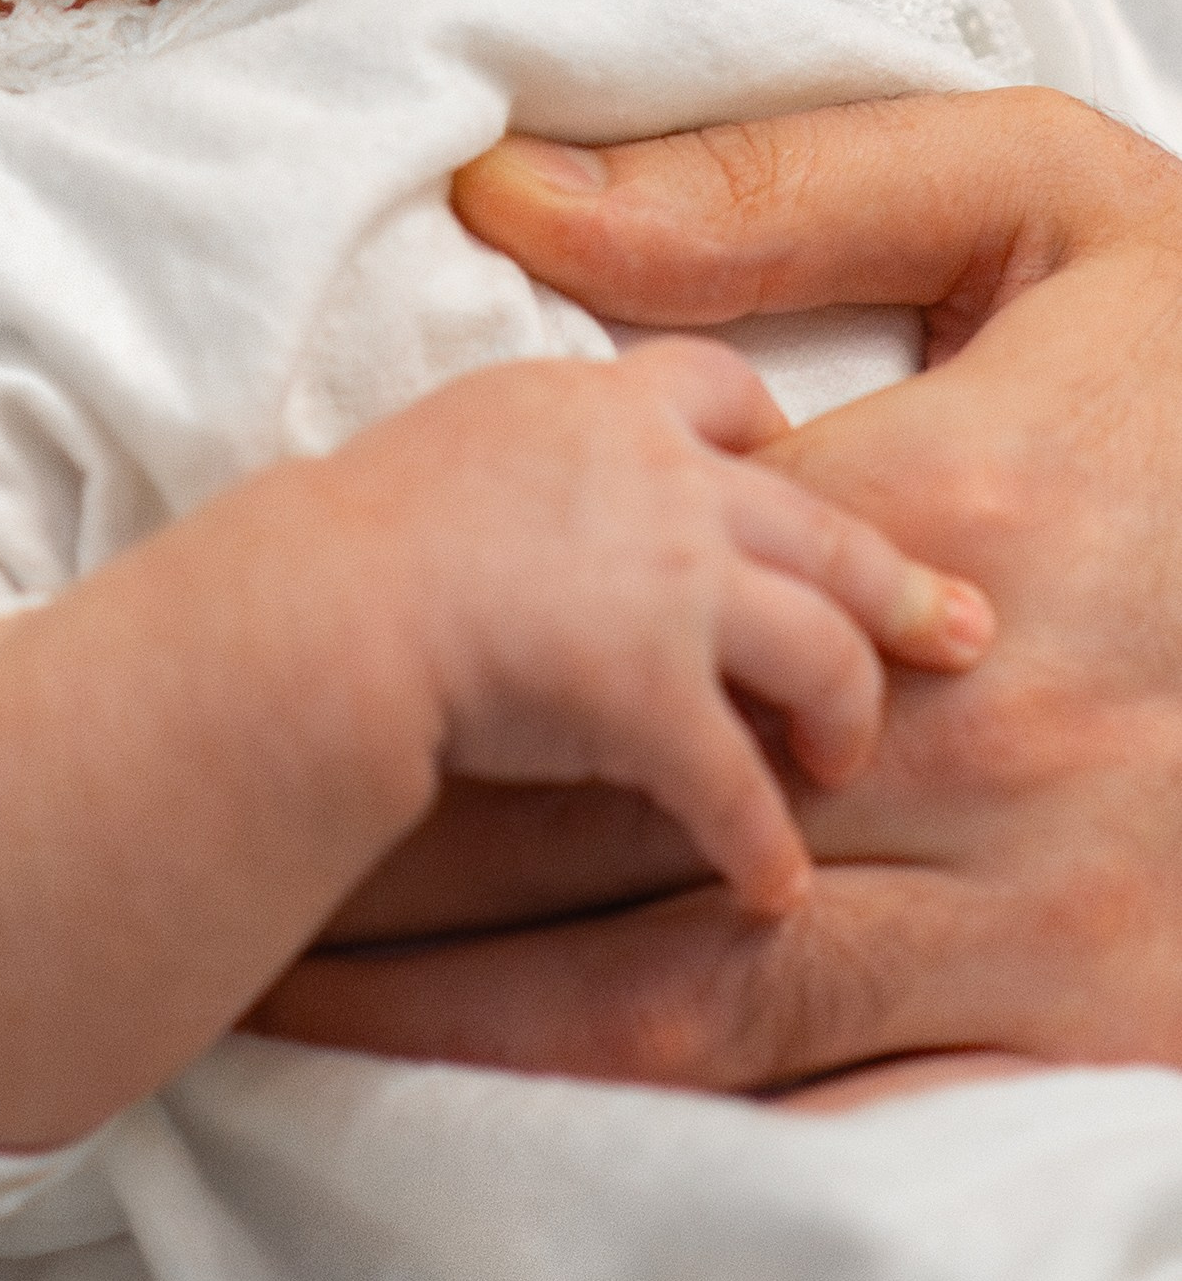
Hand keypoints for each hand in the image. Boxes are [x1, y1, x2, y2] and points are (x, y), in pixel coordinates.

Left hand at [255, 89, 1181, 1090]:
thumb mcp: (1037, 201)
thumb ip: (778, 203)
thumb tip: (515, 201)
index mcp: (939, 514)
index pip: (609, 625)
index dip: (422, 683)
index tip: (269, 708)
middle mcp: (975, 730)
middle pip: (622, 829)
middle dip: (412, 878)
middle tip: (234, 892)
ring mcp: (1042, 889)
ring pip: (703, 995)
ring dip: (489, 1019)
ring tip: (312, 1014)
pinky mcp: (1097, 999)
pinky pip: (849, 1080)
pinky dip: (675, 1103)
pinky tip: (536, 1100)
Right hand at [340, 342, 989, 919]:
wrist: (319, 603)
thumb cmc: (345, 535)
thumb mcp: (447, 441)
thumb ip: (522, 463)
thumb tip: (519, 502)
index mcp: (601, 407)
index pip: (720, 389)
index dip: (769, 437)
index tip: (794, 468)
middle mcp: (663, 482)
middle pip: (821, 526)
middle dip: (898, 584)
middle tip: (962, 630)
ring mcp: (672, 590)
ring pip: (820, 648)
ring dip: (843, 713)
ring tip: (842, 765)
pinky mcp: (657, 700)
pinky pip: (739, 791)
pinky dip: (762, 849)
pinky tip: (773, 892)